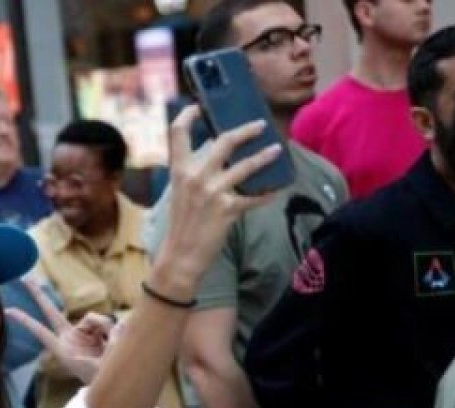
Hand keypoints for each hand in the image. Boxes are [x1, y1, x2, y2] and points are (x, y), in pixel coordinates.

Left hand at [6, 279, 112, 382]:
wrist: (113, 387)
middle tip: (25, 278)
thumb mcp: (102, 365)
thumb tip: (116, 324)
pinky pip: (106, 322)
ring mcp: (83, 332)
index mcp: (62, 349)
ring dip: (105, 329)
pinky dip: (112, 330)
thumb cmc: (103, 381)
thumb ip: (109, 341)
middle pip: (51, 312)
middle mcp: (70, 337)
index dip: (25, 321)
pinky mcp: (98, 331)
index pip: (40, 330)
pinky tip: (115, 342)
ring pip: (93, 318)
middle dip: (38, 295)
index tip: (8, 310)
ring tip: (110, 348)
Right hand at [152, 106, 282, 294]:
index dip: (188, 115)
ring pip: (246, 166)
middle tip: (260, 126)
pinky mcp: (227, 210)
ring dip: (265, 156)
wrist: (180, 255)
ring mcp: (212, 193)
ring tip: (277, 151)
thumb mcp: (179, 192)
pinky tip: (277, 189)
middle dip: (245, 130)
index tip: (199, 106)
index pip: (177, 133)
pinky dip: (268, 193)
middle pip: (223, 141)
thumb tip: (215, 157)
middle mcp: (195, 177)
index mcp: (179, 170)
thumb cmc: (181, 224)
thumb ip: (194, 173)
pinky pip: (255, 196)